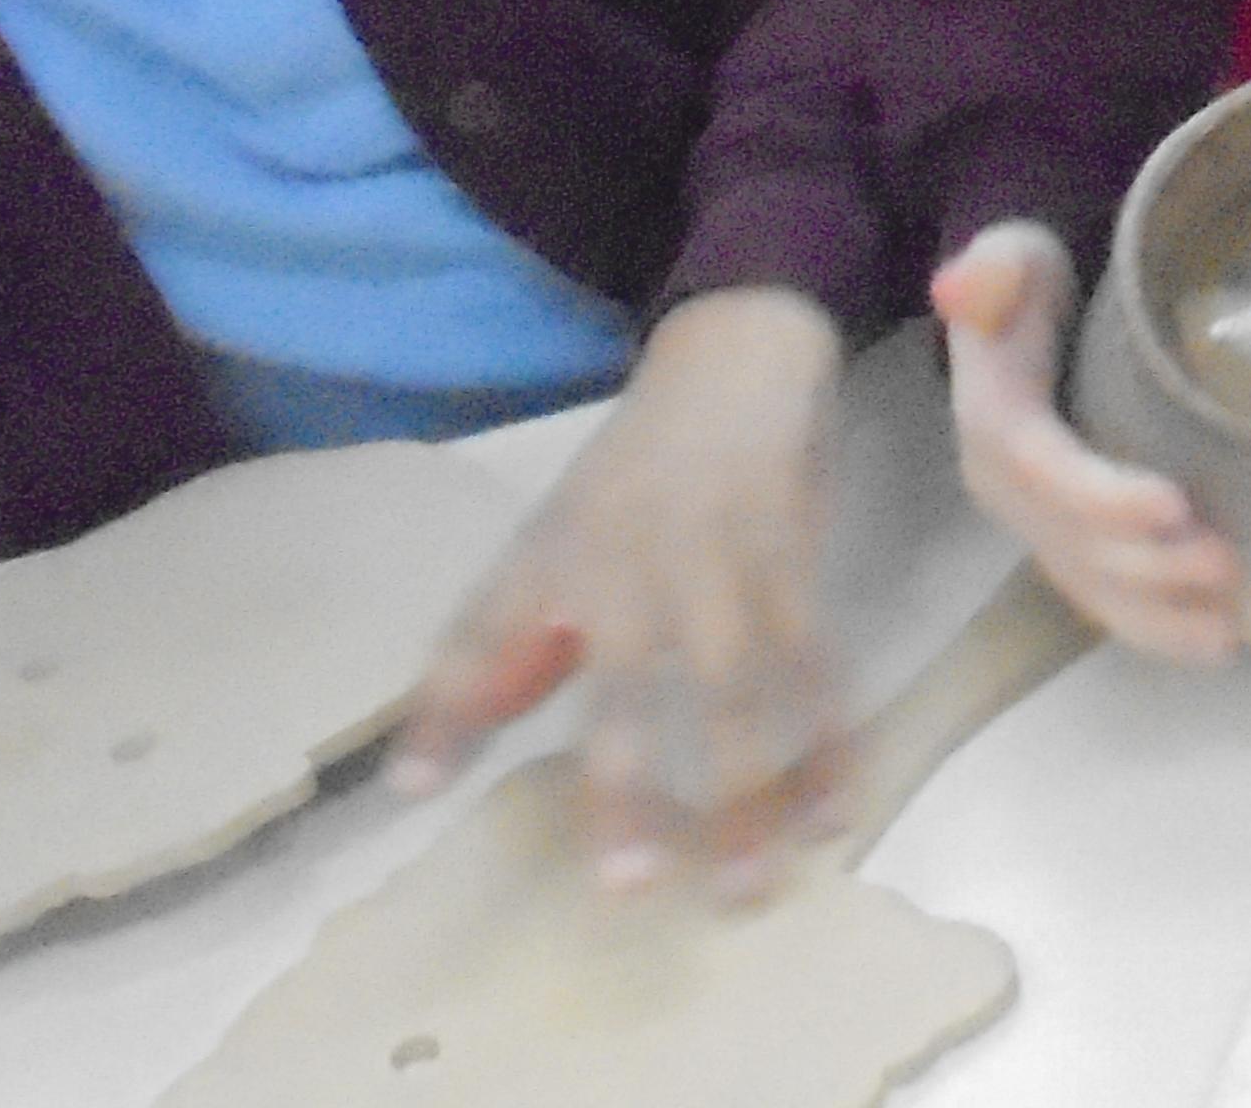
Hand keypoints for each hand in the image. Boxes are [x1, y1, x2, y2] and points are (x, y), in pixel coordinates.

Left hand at [391, 287, 845, 895]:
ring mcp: (722, 565)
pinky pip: (816, 665)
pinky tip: (833, 807)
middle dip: (629, 786)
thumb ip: (498, 652)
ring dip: (750, 792)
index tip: (416, 789)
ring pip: (739, 693)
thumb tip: (422, 775)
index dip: (450, 709)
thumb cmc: (631, 473)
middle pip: (630, 691)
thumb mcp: (547, 541)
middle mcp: (633, 567)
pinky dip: (828, 739)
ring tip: (749, 885)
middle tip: (632, 888)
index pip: (484, 637)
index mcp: (554, 560)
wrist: (737, 362)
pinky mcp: (794, 563)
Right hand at [934, 222, 1245, 663]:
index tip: (1176, 504)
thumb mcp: (1016, 256)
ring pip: (1089, 585)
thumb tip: (962, 285)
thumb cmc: (1035, 280)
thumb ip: (998, 267)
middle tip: (1228, 566)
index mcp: (994, 421)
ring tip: (1228, 632)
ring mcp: (1036, 523)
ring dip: (1155, 616)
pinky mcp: (1066, 542)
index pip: (1045, 469)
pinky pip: (1102, 596)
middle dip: (1146, 567)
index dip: (1103, 495)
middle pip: (1073, 543)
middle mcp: (1006, 488)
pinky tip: (1213, 645)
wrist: (1025, 314)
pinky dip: (1153, 626)